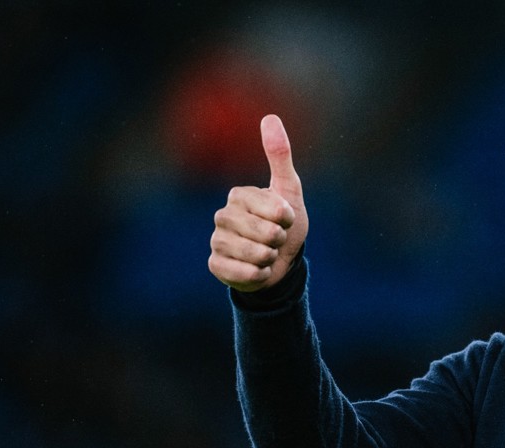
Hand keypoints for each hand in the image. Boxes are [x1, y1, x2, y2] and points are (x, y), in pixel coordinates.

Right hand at [208, 114, 309, 291]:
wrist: (281, 262)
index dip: (286, 218)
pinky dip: (257, 275)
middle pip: (263, 232)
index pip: (272, 208)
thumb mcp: (289, 189)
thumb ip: (279, 155)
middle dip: (280, 239)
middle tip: (277, 239)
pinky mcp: (215, 265)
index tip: (286, 219)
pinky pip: (240, 272)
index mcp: (239, 195)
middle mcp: (223, 215)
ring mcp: (217, 240)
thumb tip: (269, 116)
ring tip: (268, 254)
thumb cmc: (286, 224)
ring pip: (252, 253)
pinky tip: (258, 270)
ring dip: (270, 257)